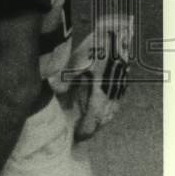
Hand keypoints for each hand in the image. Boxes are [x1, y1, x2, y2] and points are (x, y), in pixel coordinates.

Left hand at [60, 13, 133, 140]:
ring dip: (100, 120)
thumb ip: (63, 80)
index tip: (76, 138)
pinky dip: (108, 110)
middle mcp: (112, 98)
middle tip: (81, 133)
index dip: (84, 132)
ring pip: (111, 113)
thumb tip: (52, 90)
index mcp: (100, 97)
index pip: (92, 123)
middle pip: (102, 121)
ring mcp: (119, 92)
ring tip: (89, 123)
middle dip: (92, 128)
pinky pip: (116, 104)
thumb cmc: (93, 50)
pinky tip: (101, 108)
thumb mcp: (74, 64)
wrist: (115, 38)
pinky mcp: (122, 85)